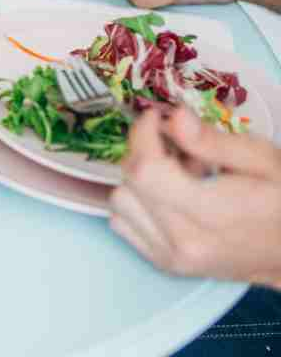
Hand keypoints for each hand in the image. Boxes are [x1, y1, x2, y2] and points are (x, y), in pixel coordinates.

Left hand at [110, 107, 280, 288]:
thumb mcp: (262, 161)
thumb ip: (214, 141)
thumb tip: (174, 118)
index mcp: (209, 214)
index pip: (144, 170)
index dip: (142, 136)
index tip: (155, 118)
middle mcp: (182, 241)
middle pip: (128, 184)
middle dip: (145, 154)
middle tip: (181, 151)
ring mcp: (170, 257)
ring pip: (119, 204)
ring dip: (139, 180)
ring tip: (179, 177)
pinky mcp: (164, 263)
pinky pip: (122, 224)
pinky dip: (136, 203)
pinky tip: (167, 197)